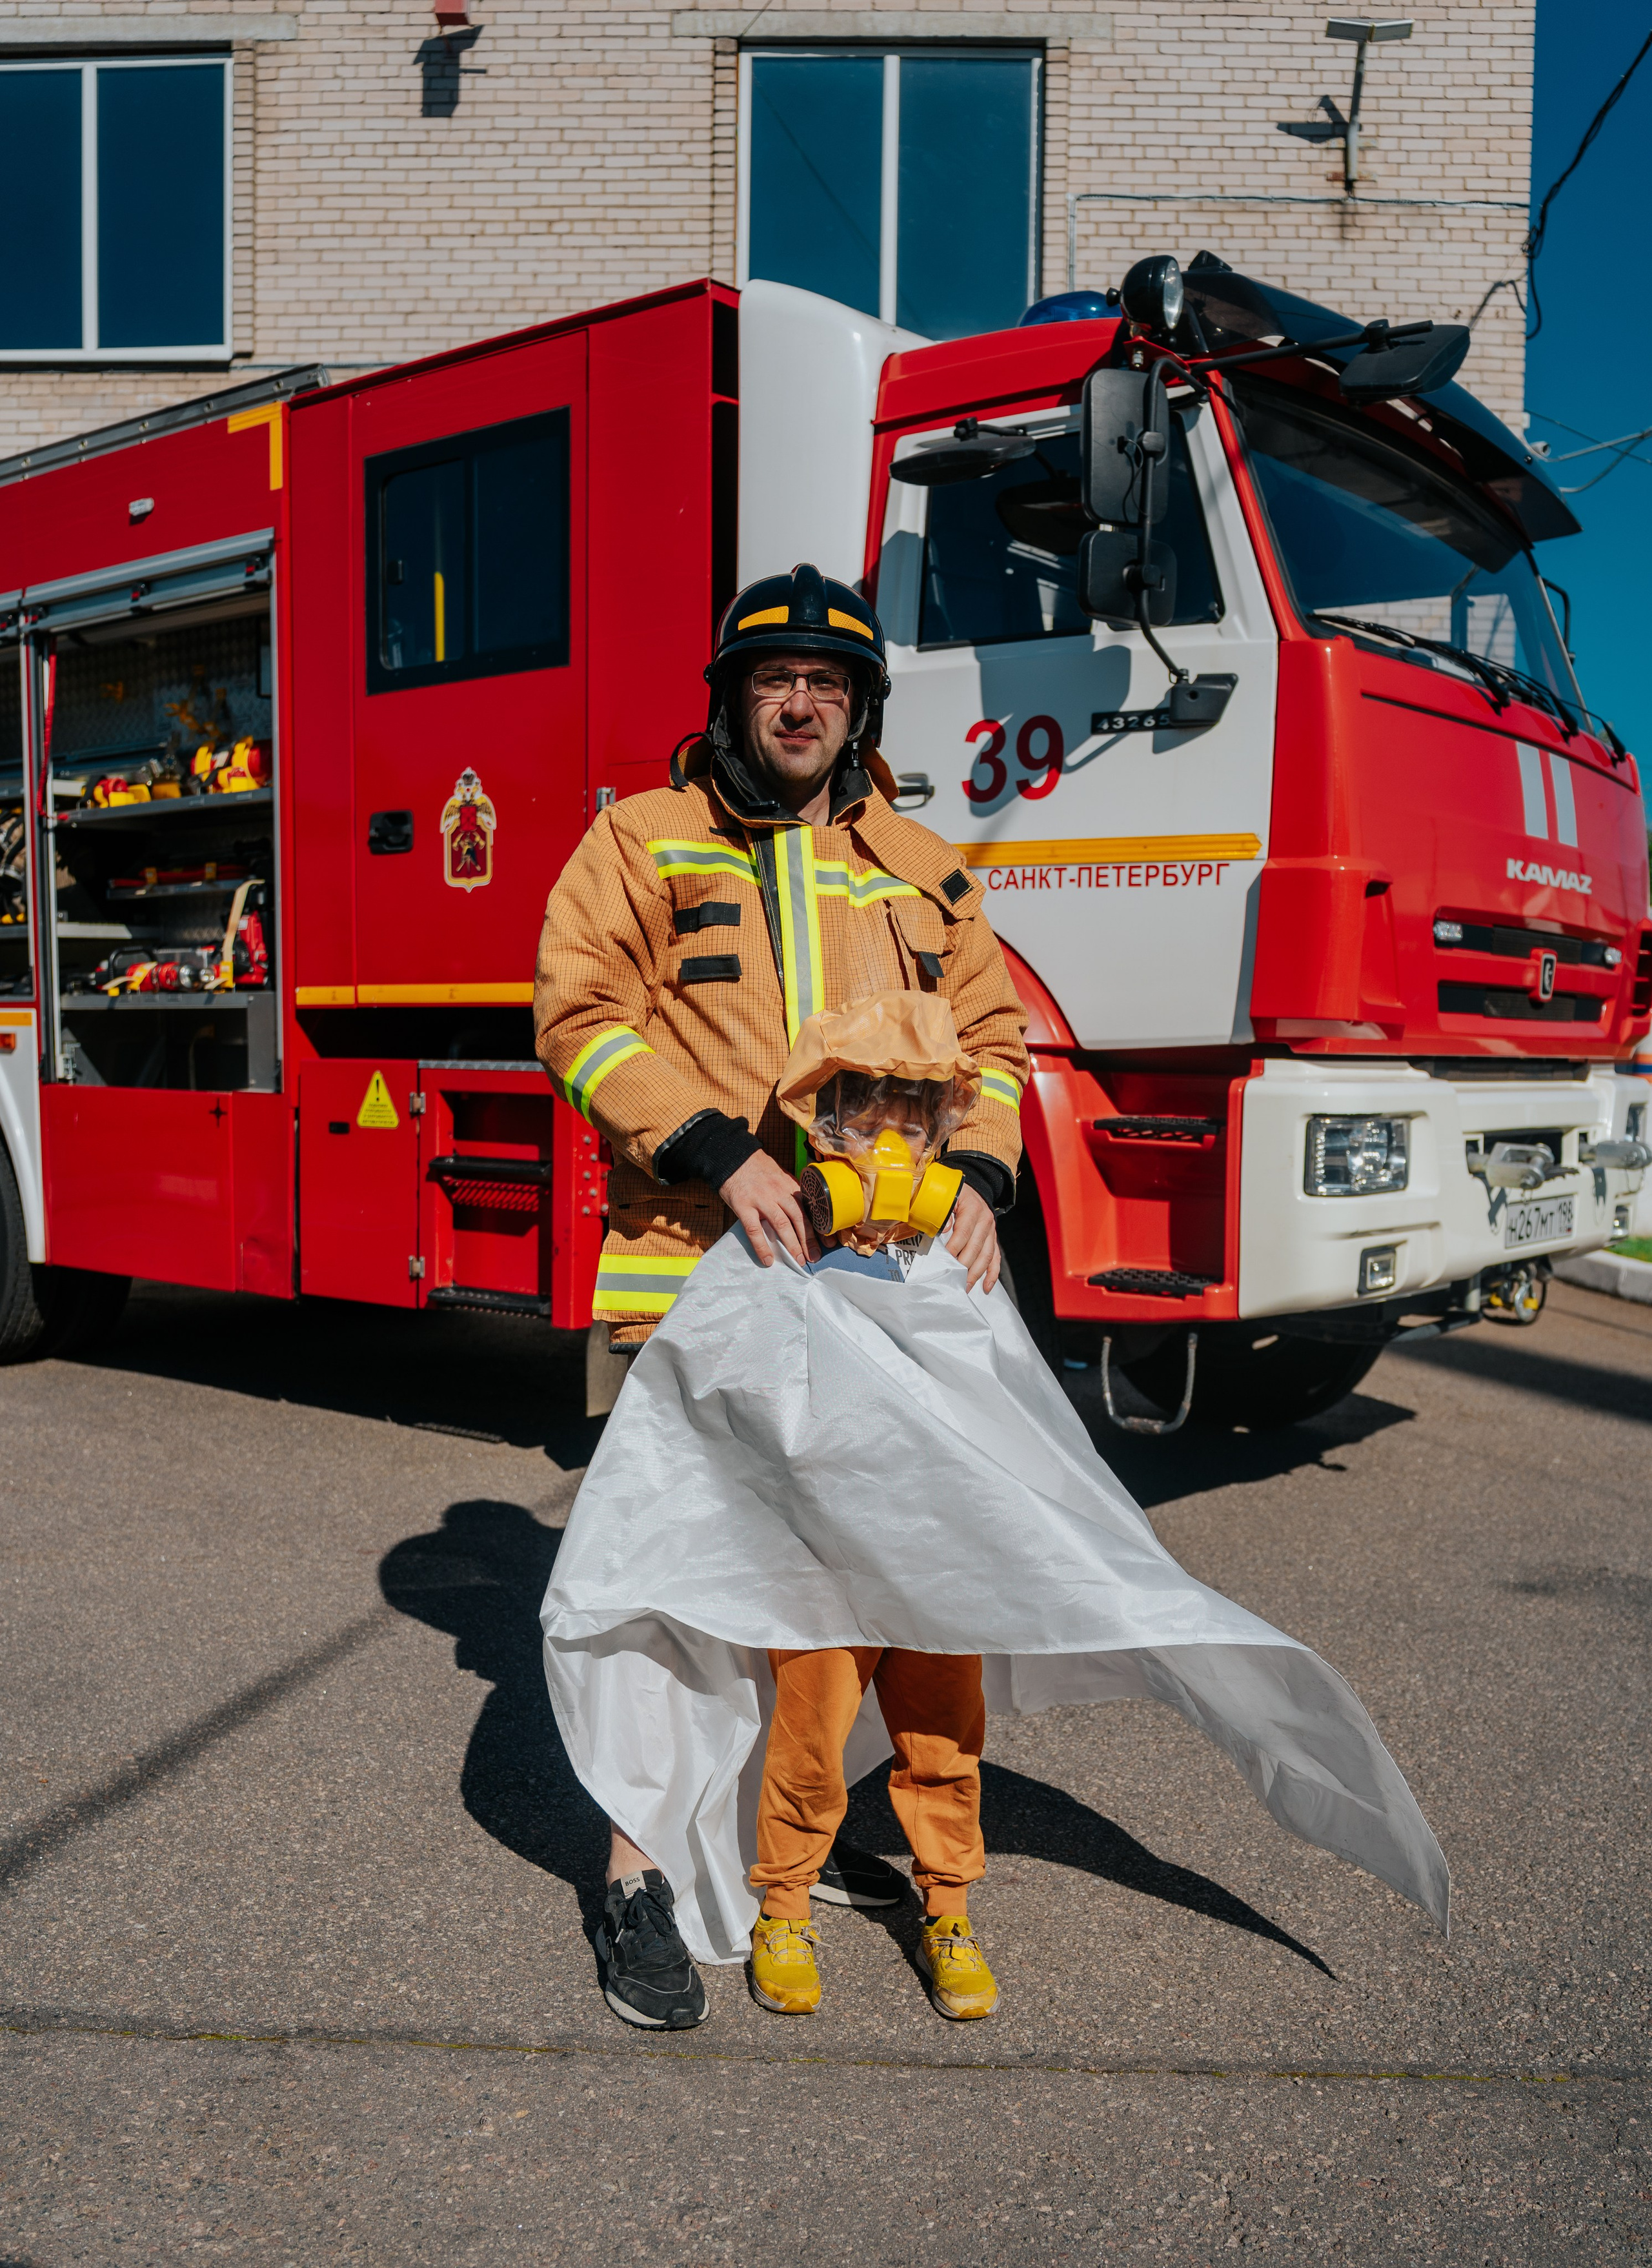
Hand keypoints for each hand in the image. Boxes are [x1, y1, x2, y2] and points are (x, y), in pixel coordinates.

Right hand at [720, 1151, 819, 1266]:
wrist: (732, 1156)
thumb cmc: (756, 1167)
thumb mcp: (779, 1174)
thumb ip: (790, 1190)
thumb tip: (802, 1208)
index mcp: (789, 1185)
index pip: (809, 1208)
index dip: (820, 1226)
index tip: (829, 1241)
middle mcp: (778, 1192)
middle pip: (799, 1218)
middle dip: (809, 1239)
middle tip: (815, 1257)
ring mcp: (761, 1199)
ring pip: (781, 1225)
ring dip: (792, 1245)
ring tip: (799, 1260)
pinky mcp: (744, 1206)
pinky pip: (754, 1230)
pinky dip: (762, 1246)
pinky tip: (768, 1259)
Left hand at [945, 1183, 1000, 1293]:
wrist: (971, 1190)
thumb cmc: (954, 1196)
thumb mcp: (946, 1197)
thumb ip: (942, 1211)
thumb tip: (944, 1229)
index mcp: (973, 1209)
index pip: (963, 1232)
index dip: (954, 1248)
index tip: (944, 1261)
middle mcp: (985, 1220)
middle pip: (976, 1247)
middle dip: (965, 1266)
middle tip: (955, 1280)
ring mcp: (991, 1231)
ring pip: (986, 1256)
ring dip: (977, 1273)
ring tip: (966, 1286)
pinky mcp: (993, 1239)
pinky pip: (995, 1258)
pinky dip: (992, 1274)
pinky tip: (986, 1287)